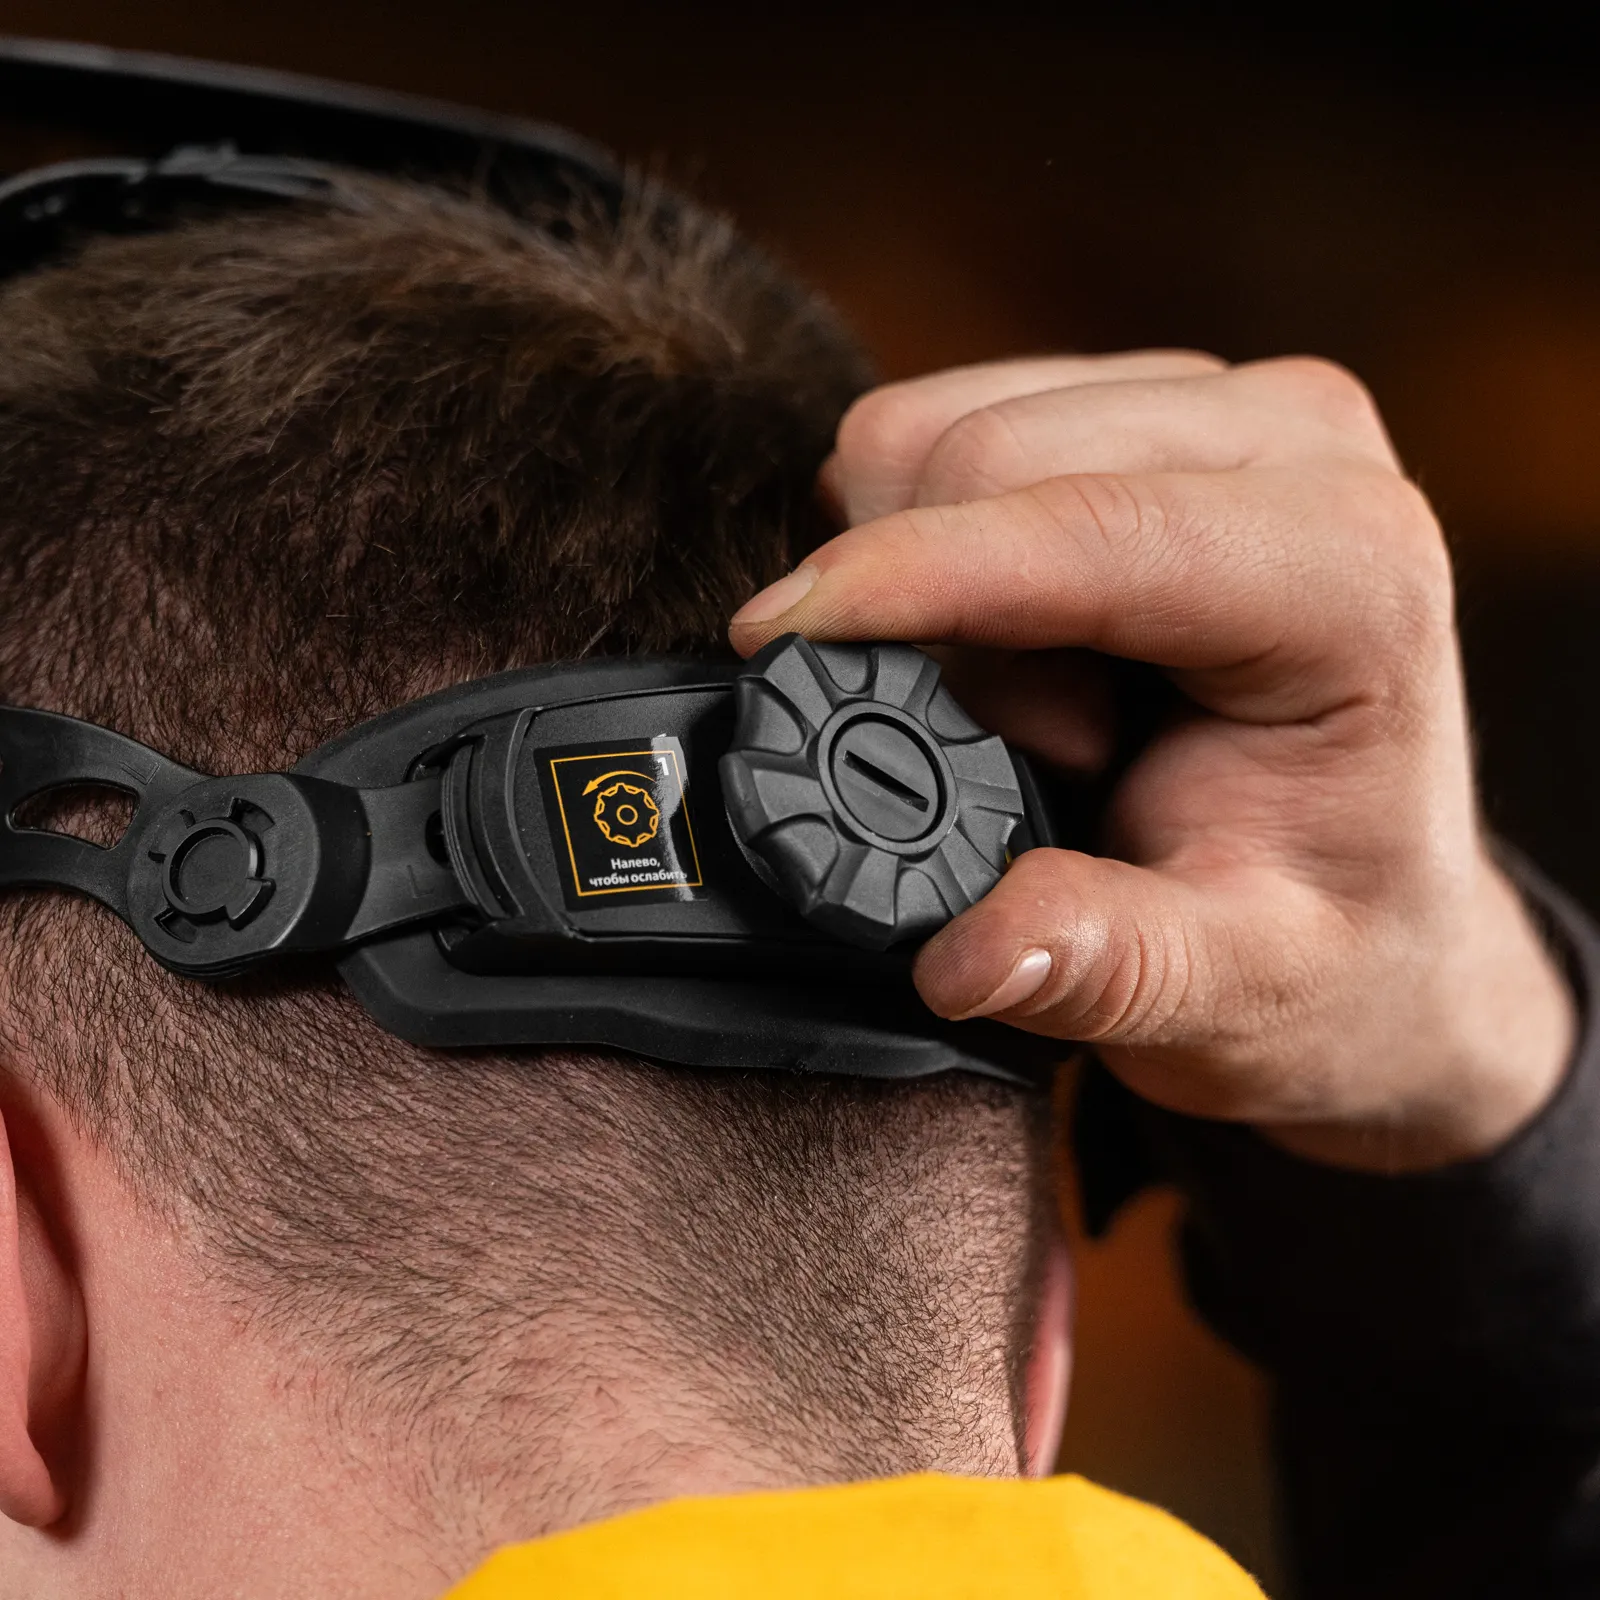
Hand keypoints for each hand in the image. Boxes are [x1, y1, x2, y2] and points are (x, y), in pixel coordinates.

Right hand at [730, 353, 1574, 1170]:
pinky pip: (943, 425)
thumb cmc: (1319, 949)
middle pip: (991, 449)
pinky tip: (1022, 654)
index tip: (767, 640)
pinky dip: (931, 549)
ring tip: (1036, 717)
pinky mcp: (1140, 404)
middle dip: (933, 614)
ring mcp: (1220, 404)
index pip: (1089, 529)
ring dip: (929, 581)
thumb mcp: (1230, 991)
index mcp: (1352, 570)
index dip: (909, 575)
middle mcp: (1300, 440)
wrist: (1371, 907)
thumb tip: (969, 954)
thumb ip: (1105, 964)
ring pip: (945, 422)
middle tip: (1014, 759)